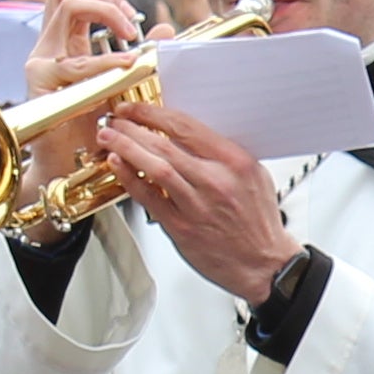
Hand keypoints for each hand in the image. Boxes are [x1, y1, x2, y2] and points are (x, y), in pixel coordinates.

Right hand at [21, 0, 150, 199]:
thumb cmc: (89, 130)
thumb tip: (164, 28)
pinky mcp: (42, 81)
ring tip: (130, 36)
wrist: (64, 168)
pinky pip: (77, 60)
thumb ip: (139, 55)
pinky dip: (107, 59)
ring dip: (106, 13)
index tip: (134, 18)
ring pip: (68, 8)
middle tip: (129, 20)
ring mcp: (42, 61)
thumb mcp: (118, 85)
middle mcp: (47, 47)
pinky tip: (128, 66)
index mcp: (62, 43)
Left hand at [89, 105, 299, 302]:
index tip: (136, 108)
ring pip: (155, 167)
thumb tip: (187, 135)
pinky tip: (118, 166)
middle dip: (132, 127)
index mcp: (234, 162)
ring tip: (109, 136)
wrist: (264, 264)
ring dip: (126, 148)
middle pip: (164, 144)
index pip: (185, 126)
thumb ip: (222, 154)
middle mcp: (215, 181)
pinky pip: (149, 198)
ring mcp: (197, 205)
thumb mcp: (254, 175)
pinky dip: (130, 179)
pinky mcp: (181, 227)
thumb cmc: (258, 222)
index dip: (153, 113)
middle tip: (116, 119)